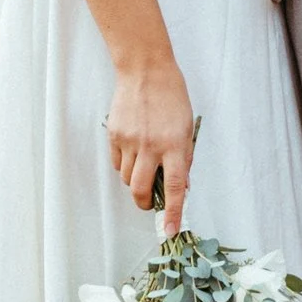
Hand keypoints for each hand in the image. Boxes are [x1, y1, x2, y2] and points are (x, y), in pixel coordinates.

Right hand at [107, 61, 198, 228]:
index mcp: (174, 145)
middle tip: (150, 203)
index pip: (174, 187)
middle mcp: (151, 145)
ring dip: (136, 181)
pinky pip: (117, 163)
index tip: (170, 230)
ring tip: (144, 164)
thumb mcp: (187, 128)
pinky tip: (132, 151)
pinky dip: (124, 165)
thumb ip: (184, 159)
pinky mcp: (114, 135)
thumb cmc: (171, 97)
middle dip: (145, 204)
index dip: (173, 213)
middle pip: (141, 190)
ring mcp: (130, 140)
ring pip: (128, 179)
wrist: (146, 70)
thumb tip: (181, 188)